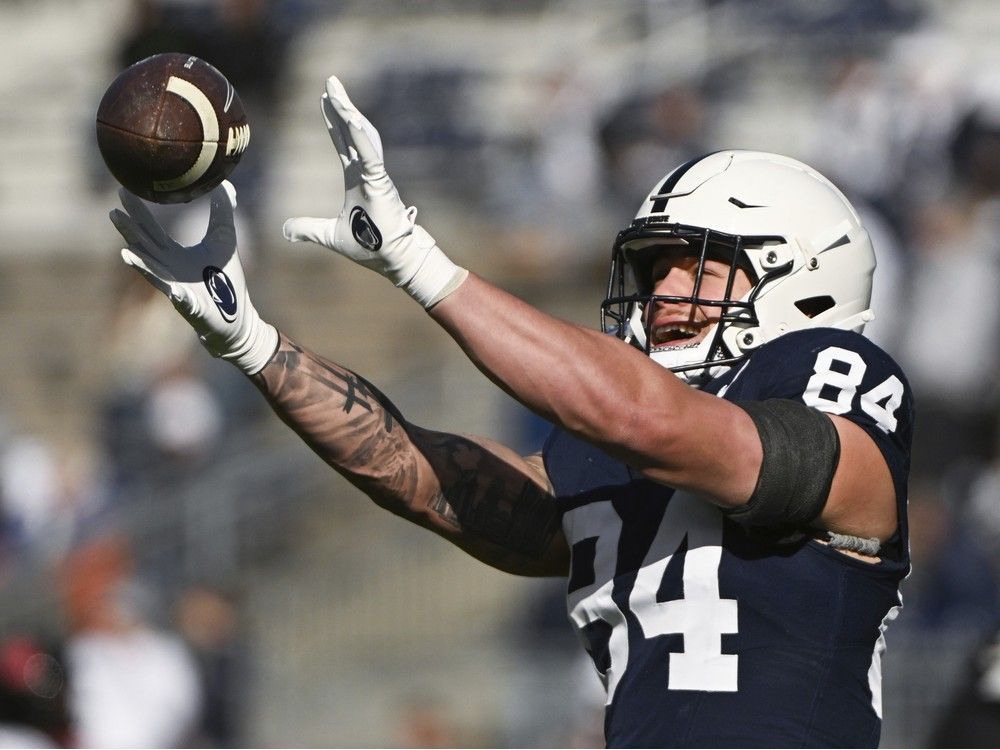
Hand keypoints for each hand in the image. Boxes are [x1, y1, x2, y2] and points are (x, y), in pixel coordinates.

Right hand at [109, 181, 277, 373]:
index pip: (150, 229)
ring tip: (125, 253)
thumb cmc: (226, 277)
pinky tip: (174, 291)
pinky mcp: (192, 306)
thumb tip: (224, 183)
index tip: (124, 190)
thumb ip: (222, 211)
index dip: (137, 211)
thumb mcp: (224, 237)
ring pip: (154, 274)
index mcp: (174, 253)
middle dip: (130, 231)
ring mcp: (177, 288)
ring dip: (140, 264)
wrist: (236, 313)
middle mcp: (169, 269)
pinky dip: (177, 294)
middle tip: (114, 212)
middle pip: (144, 247)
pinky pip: (183, 300)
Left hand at [282, 75, 466, 307]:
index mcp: (356, 179)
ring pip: (361, 135)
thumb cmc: (370, 246)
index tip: (325, 101)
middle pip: (351, 131)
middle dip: (341, 106)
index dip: (334, 122)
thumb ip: (308, 228)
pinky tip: (350, 117)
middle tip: (331, 82)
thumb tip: (285, 230)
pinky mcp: (381, 182)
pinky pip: (370, 154)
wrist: (392, 259)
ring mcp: (375, 175)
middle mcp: (366, 172)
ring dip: (348, 112)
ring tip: (336, 91)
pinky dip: (360, 136)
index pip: (342, 143)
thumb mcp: (328, 235)